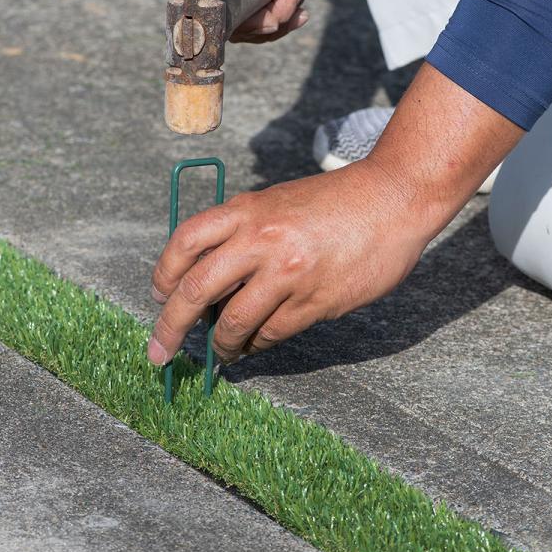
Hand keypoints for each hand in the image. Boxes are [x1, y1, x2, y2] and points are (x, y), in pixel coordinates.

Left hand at [147, 159, 429, 365]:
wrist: (393, 198)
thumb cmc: (337, 200)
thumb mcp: (280, 201)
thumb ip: (246, 232)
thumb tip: (215, 280)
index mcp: (249, 209)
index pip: (185, 242)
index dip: (163, 275)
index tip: (158, 297)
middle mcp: (261, 240)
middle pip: (196, 290)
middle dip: (169, 328)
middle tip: (159, 351)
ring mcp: (288, 273)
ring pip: (234, 322)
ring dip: (220, 345)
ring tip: (221, 353)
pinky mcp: (316, 301)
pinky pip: (272, 333)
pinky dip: (257, 344)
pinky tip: (256, 344)